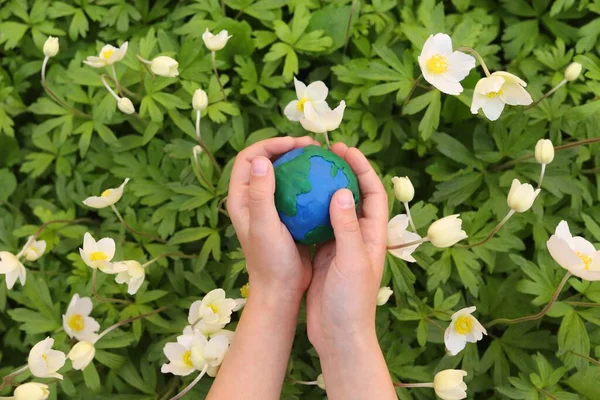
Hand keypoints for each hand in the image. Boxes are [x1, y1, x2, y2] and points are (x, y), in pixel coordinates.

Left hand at [227, 136, 318, 301]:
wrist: (282, 291)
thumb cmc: (271, 261)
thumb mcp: (265, 226)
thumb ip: (261, 194)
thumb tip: (262, 160)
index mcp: (241, 198)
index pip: (249, 158)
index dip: (269, 145)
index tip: (295, 144)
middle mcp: (253, 200)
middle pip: (267, 162)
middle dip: (287, 148)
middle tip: (312, 147)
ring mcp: (271, 208)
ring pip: (284, 175)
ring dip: (300, 163)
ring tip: (322, 158)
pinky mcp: (288, 216)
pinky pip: (299, 191)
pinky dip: (311, 183)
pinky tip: (329, 183)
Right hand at [306, 143, 387, 355]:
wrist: (338, 335)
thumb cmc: (352, 301)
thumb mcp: (352, 261)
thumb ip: (346, 227)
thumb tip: (341, 191)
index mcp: (373, 235)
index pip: (373, 192)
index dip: (363, 167)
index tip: (345, 149)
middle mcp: (358, 236)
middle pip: (353, 194)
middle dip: (342, 170)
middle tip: (322, 152)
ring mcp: (340, 245)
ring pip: (332, 208)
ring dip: (323, 187)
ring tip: (305, 169)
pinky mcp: (324, 255)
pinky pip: (316, 225)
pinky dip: (307, 210)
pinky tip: (291, 200)